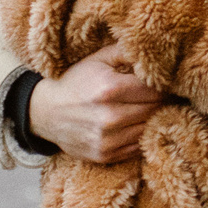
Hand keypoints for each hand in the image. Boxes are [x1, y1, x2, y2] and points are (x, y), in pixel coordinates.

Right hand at [27, 41, 162, 163]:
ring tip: (147, 110)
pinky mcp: (105, 155)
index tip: (162, 84)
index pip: (155, 90)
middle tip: (159, 96)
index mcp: (110, 89)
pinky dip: (140, 136)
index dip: (163, 86)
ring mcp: (107, 139)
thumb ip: (126, 53)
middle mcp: (110, 117)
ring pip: (149, 129)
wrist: (45, 112)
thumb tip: (155, 52)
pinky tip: (134, 125)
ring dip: (152, 120)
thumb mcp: (98, 59)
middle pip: (155, 110)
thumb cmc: (76, 82)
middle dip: (160, 102)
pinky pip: (137, 147)